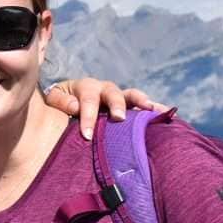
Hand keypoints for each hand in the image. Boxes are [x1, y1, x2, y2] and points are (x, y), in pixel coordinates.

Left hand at [44, 79, 159, 138]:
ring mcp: (118, 96)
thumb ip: (60, 101)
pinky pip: (143, 105)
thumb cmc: (60, 104)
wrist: (67, 101)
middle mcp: (104, 89)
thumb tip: (75, 106)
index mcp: (85, 87)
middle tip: (119, 118)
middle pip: (113, 94)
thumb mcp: (54, 99)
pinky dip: (155, 109)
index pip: (87, 99)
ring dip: (141, 101)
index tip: (87, 135)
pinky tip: (168, 114)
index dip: (88, 116)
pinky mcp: (129, 105)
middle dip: (116, 105)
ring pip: (132, 96)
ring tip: (152, 110)